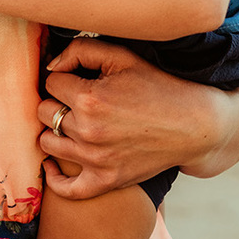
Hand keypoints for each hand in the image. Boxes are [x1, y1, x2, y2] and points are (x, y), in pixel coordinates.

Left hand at [37, 38, 238, 199]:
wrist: (195, 125)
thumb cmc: (159, 86)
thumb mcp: (123, 57)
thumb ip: (80, 50)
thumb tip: (50, 66)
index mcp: (90, 98)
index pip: (51, 83)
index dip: (64, 77)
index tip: (80, 78)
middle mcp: (88, 131)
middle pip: (44, 112)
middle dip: (56, 101)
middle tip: (76, 99)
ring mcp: (96, 160)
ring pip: (47, 142)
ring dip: (55, 130)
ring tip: (72, 123)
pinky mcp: (106, 180)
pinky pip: (66, 188)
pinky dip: (54, 177)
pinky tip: (53, 164)